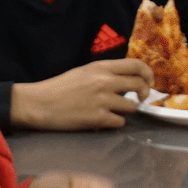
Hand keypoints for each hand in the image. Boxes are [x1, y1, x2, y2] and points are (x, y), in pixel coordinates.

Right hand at [11, 59, 154, 130]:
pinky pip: (119, 122)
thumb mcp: (83, 72)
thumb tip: (125, 80)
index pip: (136, 65)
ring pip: (131, 106)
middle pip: (139, 84)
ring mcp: (102, 100)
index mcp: (100, 67)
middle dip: (144, 93)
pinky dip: (115, 123)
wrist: (39, 103)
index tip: (148, 81)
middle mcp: (104, 81)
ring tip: (114, 111)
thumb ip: (104, 74)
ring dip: (126, 110)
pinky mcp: (98, 119)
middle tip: (140, 98)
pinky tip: (104, 121)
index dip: (147, 73)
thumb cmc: (58, 88)